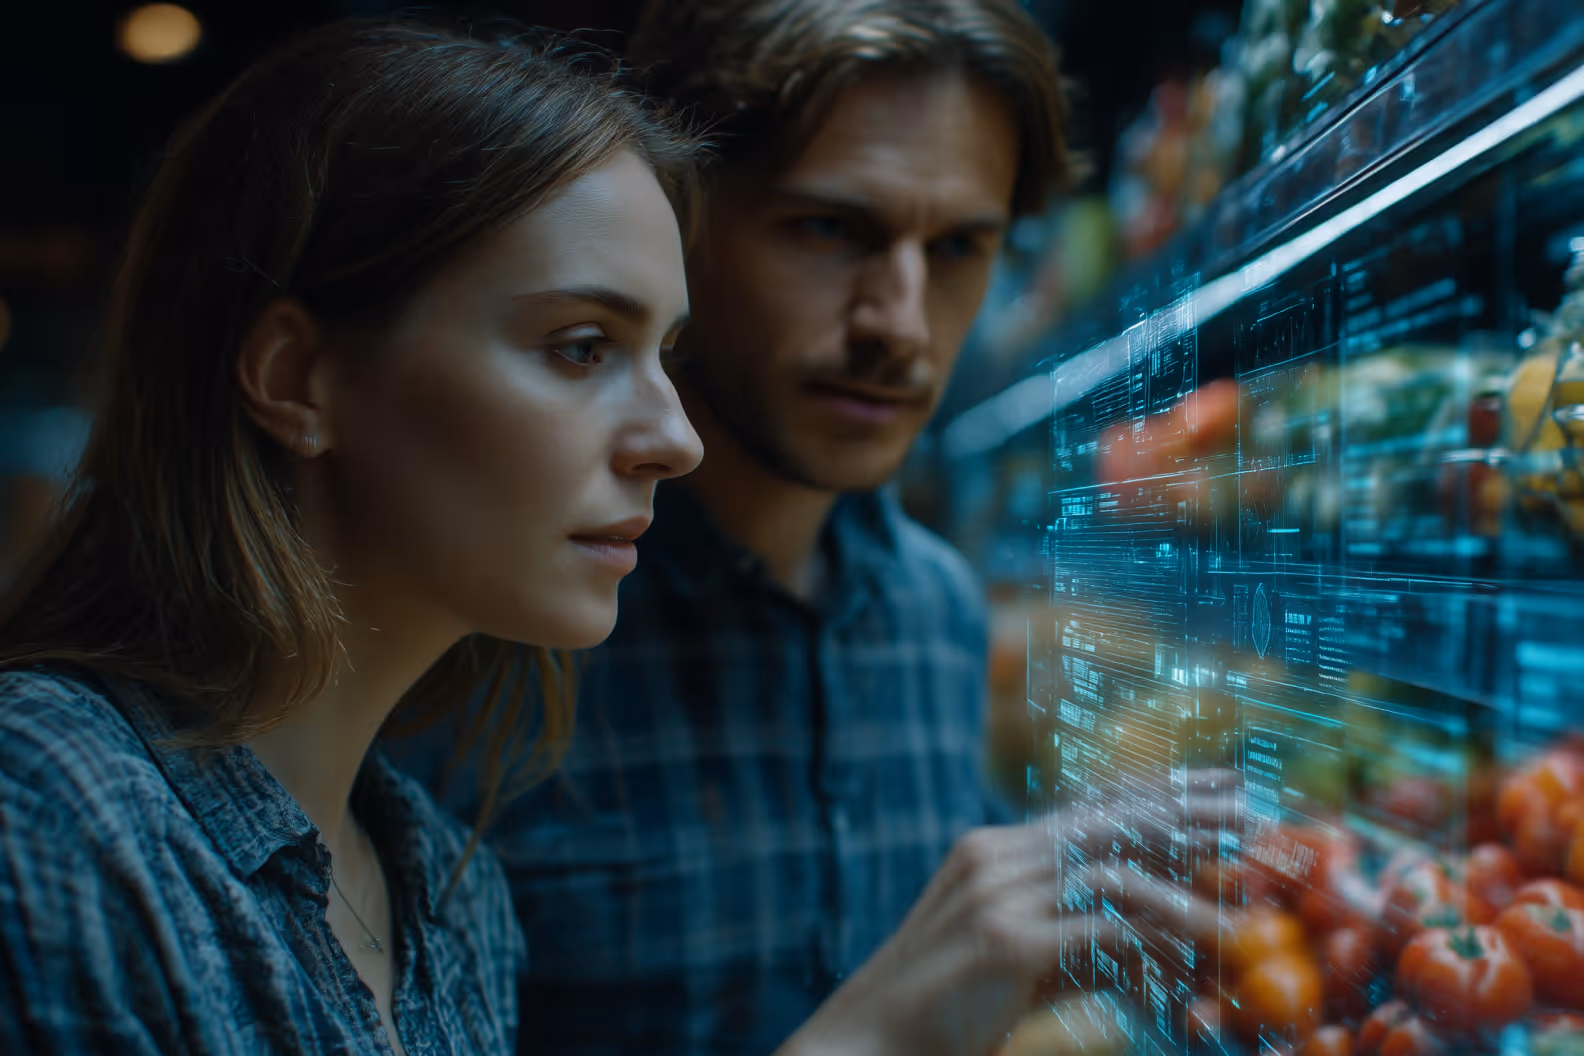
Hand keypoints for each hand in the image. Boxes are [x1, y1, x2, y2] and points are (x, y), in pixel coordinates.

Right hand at [776, 771, 1236, 1055]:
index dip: (1156, 795)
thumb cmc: (936, 1014)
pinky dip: (1151, 942)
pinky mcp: (1005, 942)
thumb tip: (1147, 950)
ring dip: (1182, 891)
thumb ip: (1074, 943)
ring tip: (1239, 911)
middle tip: (1249, 810)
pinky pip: (1100, 930)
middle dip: (1185, 814)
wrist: (862, 1043)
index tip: (1216, 786)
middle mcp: (995, 858)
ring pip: (1111, 872)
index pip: (1089, 809)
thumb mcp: (1014, 966)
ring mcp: (997, 895)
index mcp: (992, 853)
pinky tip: (1189, 956)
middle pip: (1109, 822)